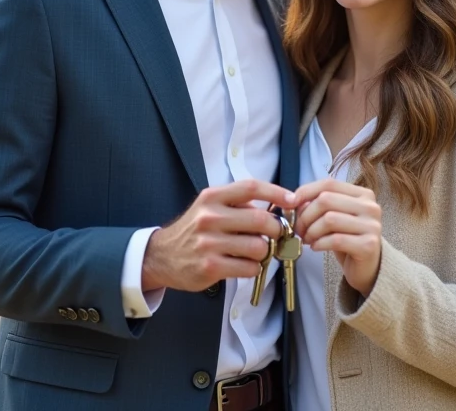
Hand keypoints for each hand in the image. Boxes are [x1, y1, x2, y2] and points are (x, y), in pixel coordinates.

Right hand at [142, 179, 295, 292]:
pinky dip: (253, 268)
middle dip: (276, 230)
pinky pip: (249, 268)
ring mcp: (209, 243)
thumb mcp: (210, 207)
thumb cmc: (194, 230)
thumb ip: (238, 205)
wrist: (162, 256)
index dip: (276, 193)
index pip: (251, 188)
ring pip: (258, 247)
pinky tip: (242, 265)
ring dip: (264, 252)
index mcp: (212, 197)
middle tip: (275, 235)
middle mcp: (210, 217)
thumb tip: (276, 209)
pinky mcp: (210, 266)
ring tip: (253, 252)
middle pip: (261, 220)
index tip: (293, 200)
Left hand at [293, 179, 382, 296]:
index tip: (290, 204)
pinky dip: (319, 243)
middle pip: (326, 200)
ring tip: (308, 239)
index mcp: (362, 194)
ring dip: (311, 231)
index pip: (329, 184)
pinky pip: (336, 240)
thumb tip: (293, 201)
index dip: (306, 192)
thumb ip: (318, 204)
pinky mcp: (369, 245)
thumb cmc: (347, 239)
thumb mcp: (334, 216)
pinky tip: (316, 247)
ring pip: (329, 219)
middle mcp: (370, 207)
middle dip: (306, 215)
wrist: (367, 267)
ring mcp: (372, 225)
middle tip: (299, 229)